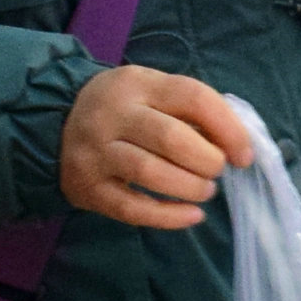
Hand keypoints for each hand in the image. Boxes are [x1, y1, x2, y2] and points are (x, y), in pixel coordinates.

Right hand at [61, 62, 252, 229]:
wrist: (57, 124)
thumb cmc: (125, 109)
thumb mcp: (152, 91)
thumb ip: (191, 111)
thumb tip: (237, 146)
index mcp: (137, 83)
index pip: (192, 97)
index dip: (227, 128)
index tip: (243, 154)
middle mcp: (113, 115)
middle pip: (171, 138)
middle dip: (207, 160)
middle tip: (217, 171)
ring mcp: (96, 152)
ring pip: (150, 172)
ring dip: (189, 187)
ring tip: (205, 191)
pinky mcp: (88, 187)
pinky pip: (131, 208)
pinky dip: (167, 216)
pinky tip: (191, 216)